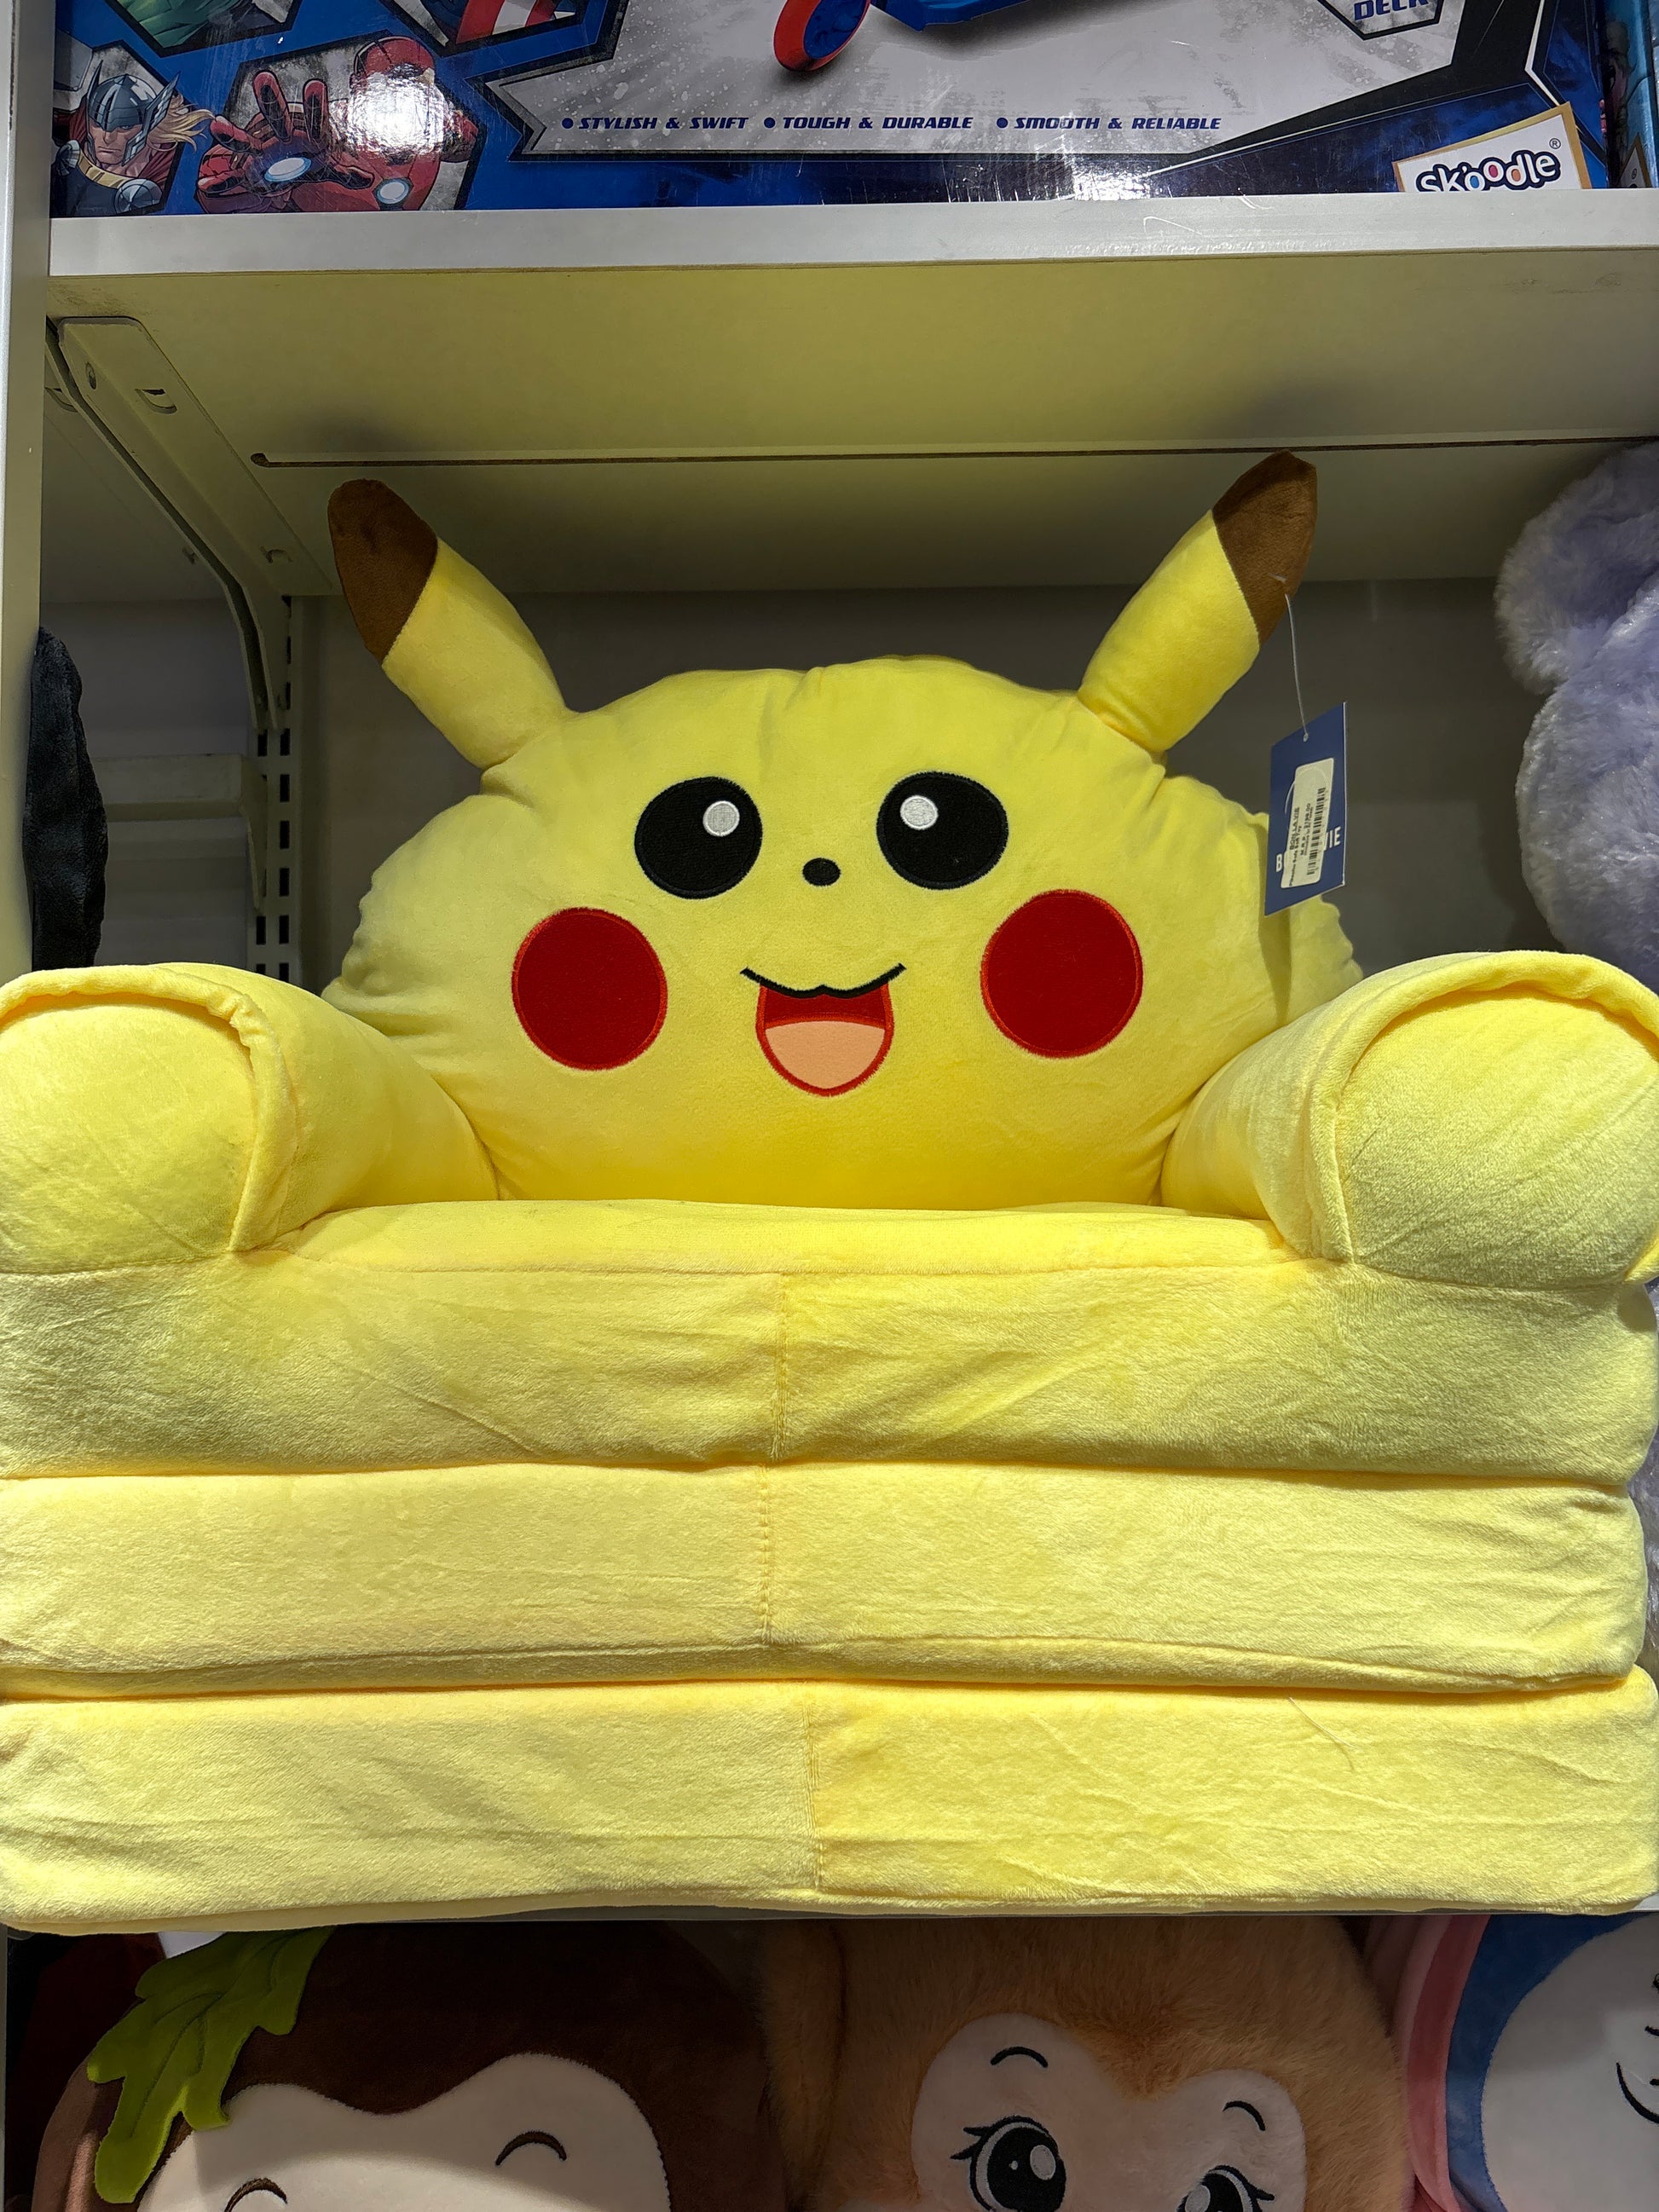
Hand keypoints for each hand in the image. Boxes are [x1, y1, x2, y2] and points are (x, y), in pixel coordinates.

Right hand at [197, 71, 374, 205]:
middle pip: (275, 114)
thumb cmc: (314, 157)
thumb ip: (348, 171)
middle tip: (263, 78)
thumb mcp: (334, 166)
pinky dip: (221, 184)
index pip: (313, 117)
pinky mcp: (249, 164)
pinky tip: (205, 187)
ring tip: (216, 124)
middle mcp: (280, 134)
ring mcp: (262, 147)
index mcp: (305, 132)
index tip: (314, 86)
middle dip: (269, 98)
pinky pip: (232, 176)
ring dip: (231, 133)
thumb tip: (367, 178)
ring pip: (246, 138)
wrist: (292, 162)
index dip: (314, 104)